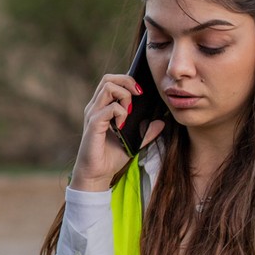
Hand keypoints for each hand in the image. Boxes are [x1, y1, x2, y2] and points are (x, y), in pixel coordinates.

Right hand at [68, 74, 165, 191]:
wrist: (97, 175)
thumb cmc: (111, 158)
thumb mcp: (134, 143)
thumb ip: (147, 132)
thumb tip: (161, 122)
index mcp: (102, 108)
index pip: (111, 81)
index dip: (127, 81)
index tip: (141, 93)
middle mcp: (95, 108)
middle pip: (108, 79)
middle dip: (127, 82)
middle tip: (138, 95)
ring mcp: (93, 115)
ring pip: (108, 87)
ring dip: (124, 96)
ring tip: (129, 112)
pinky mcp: (93, 125)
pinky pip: (109, 108)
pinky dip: (120, 113)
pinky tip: (123, 125)